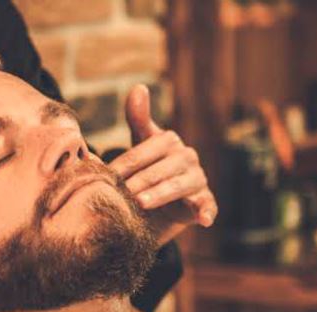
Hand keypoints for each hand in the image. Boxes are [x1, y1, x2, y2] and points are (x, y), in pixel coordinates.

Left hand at [109, 84, 217, 245]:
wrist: (163, 201)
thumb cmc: (149, 168)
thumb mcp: (141, 143)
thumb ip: (137, 118)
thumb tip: (139, 88)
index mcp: (170, 141)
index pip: (145, 152)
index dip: (125, 164)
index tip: (108, 176)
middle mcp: (188, 157)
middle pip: (160, 170)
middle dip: (139, 181)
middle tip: (121, 193)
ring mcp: (198, 179)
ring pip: (180, 186)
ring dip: (161, 194)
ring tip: (142, 203)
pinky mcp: (205, 200)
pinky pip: (208, 205)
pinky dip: (207, 211)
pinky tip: (203, 219)